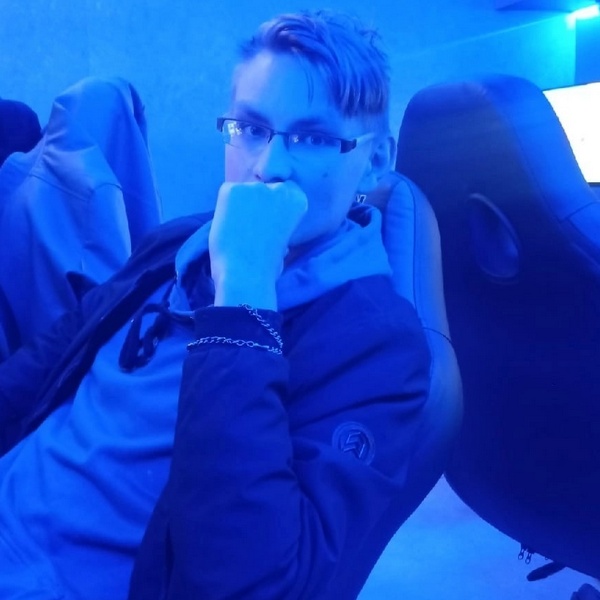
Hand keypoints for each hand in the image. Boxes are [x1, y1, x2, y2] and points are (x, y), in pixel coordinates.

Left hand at [209, 181, 307, 308]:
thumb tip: (268, 217)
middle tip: (251, 227)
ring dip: (240, 206)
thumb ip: (280, 221)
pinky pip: (227, 193)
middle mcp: (280, 188)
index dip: (273, 207)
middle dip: (257, 203)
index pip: (283, 190)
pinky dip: (225, 207)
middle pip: (263, 188)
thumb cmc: (268, 264)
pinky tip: (229, 225)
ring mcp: (256, 187)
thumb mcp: (286, 238)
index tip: (269, 223)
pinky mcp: (233, 189)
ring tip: (239, 230)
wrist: (247, 272)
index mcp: (298, 200)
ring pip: (244, 191)